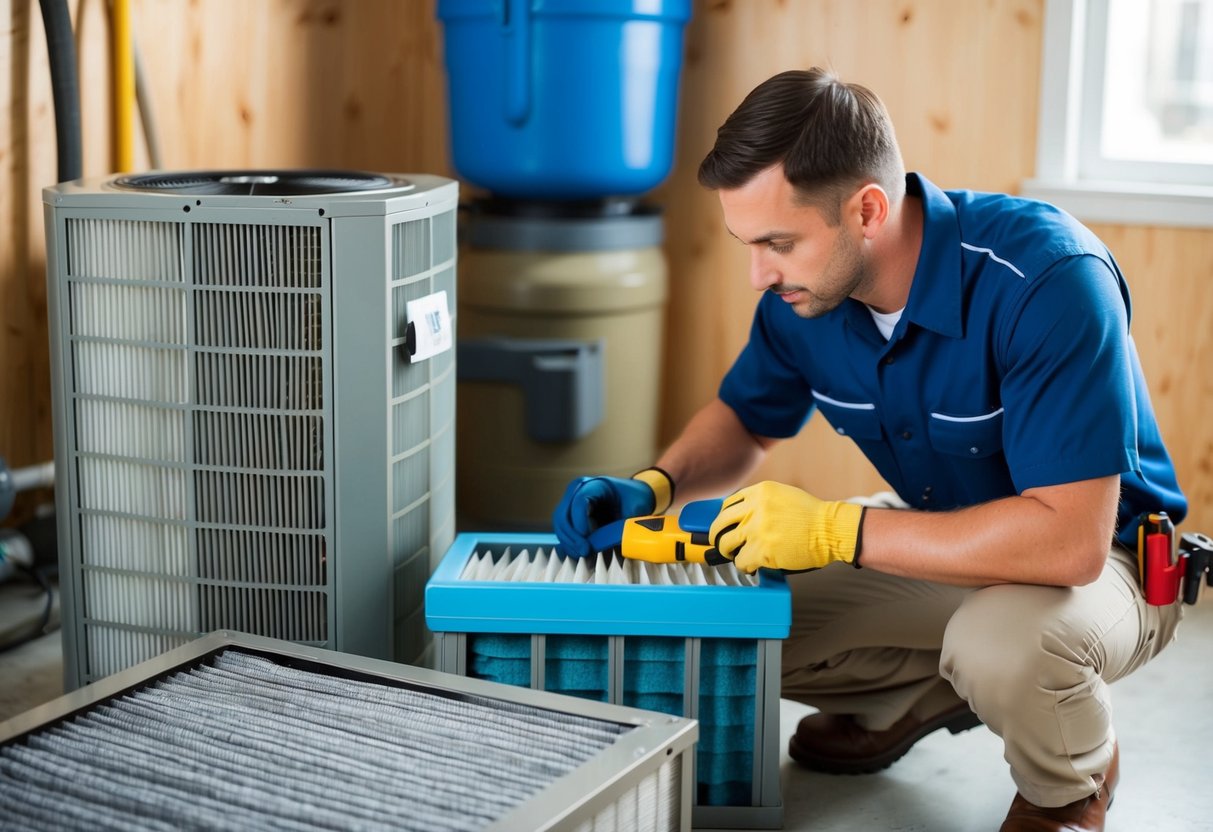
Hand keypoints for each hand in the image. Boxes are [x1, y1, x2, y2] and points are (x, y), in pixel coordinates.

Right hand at [553, 468, 673, 556]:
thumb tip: (617, 547)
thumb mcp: (635, 510)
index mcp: (595, 484)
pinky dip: (569, 542)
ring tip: (582, 555)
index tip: (587, 539)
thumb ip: (625, 525)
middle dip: (572, 536)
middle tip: (585, 551)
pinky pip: (564, 530)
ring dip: (569, 542)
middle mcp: (578, 490)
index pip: (579, 501)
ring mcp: (572, 502)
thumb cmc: (635, 499)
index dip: (580, 522)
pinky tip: (578, 553)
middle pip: (563, 514)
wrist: (634, 496)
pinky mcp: (571, 514)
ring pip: (560, 524)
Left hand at [709, 481, 864, 572]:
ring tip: (737, 555)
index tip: (726, 527)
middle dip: (717, 536)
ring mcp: (758, 529)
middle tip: (722, 544)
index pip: (727, 505)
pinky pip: (741, 561)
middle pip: (720, 524)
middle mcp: (755, 508)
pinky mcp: (762, 550)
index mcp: (759, 492)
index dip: (724, 519)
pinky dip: (745, 565)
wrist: (831, 530)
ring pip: (726, 544)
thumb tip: (740, 516)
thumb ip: (760, 502)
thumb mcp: (782, 495)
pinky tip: (752, 565)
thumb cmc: (811, 516)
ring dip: (729, 552)